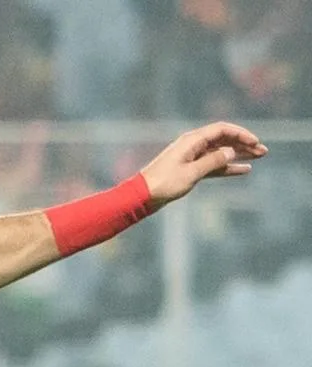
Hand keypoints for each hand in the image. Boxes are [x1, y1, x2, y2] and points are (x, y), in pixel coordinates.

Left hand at [140, 122, 265, 206]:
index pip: (222, 130)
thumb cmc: (163, 183)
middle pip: (223, 140)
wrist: (141, 197)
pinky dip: (228, 166)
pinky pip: (214, 165)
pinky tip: (244, 169)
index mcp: (191, 141)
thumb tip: (232, 151)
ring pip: (221, 153)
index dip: (241, 134)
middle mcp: (193, 146)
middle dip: (244, 144)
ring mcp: (192, 158)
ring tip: (259, 157)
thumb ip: (213, 161)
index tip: (255, 142)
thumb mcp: (191, 173)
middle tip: (264, 151)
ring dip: (239, 154)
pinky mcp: (190, 170)